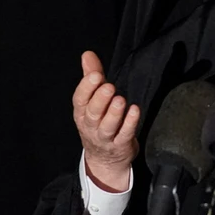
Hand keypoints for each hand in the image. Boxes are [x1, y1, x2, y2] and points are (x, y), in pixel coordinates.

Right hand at [73, 51, 140, 192]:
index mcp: (82, 113)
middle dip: (100, 100)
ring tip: (121, 100)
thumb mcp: (93, 100)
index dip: (86, 88)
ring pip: (107, 126)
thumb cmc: (98, 123)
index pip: (80, 100)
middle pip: (93, 113)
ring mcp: (105, 137)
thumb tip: (87, 54)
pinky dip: (129, 123)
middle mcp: (91, 126)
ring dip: (114, 113)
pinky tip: (135, 111)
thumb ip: (92, 76)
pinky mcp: (120, 145)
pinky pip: (124, 135)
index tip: (95, 75)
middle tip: (109, 87)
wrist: (104, 159)